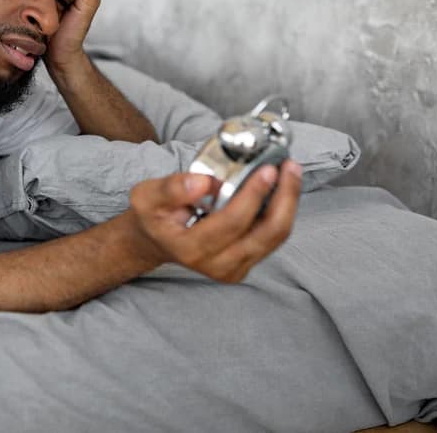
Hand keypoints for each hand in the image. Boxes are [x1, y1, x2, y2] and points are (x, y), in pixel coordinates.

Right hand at [127, 161, 302, 282]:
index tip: (266, 169)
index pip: (232, 222)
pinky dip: (281, 212)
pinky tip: (281, 189)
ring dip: (288, 204)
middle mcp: (217, 264)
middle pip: (266, 234)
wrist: (155, 240)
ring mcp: (233, 268)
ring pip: (275, 237)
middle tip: (289, 168)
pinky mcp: (244, 264)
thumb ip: (172, 188)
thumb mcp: (146, 196)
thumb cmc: (153, 217)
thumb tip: (204, 182)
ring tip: (290, 174)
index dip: (253, 195)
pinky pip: (272, 238)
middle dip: (285, 198)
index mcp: (191, 249)